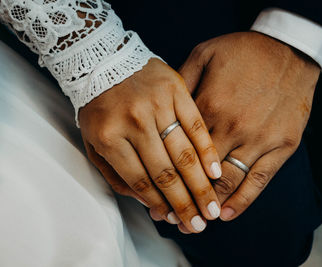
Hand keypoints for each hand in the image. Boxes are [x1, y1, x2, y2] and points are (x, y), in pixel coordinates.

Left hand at [79, 58, 221, 232]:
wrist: (103, 57)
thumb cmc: (98, 102)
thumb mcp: (91, 138)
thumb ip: (114, 173)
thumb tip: (145, 200)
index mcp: (109, 136)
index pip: (140, 179)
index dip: (159, 204)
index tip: (174, 219)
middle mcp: (134, 122)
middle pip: (165, 172)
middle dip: (184, 203)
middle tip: (200, 223)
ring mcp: (157, 105)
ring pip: (183, 153)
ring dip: (200, 185)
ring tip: (212, 206)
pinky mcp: (175, 90)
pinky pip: (196, 124)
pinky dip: (207, 150)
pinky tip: (216, 171)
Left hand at [179, 32, 319, 221]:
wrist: (290, 49)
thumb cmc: (244, 51)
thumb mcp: (204, 54)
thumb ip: (182, 84)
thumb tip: (161, 111)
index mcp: (208, 106)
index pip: (180, 151)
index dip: (166, 176)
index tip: (153, 196)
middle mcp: (232, 127)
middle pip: (202, 172)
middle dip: (184, 198)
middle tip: (171, 218)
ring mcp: (259, 139)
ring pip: (228, 181)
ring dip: (210, 205)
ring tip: (194, 222)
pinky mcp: (282, 145)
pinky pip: (259, 180)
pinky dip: (243, 200)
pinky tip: (226, 214)